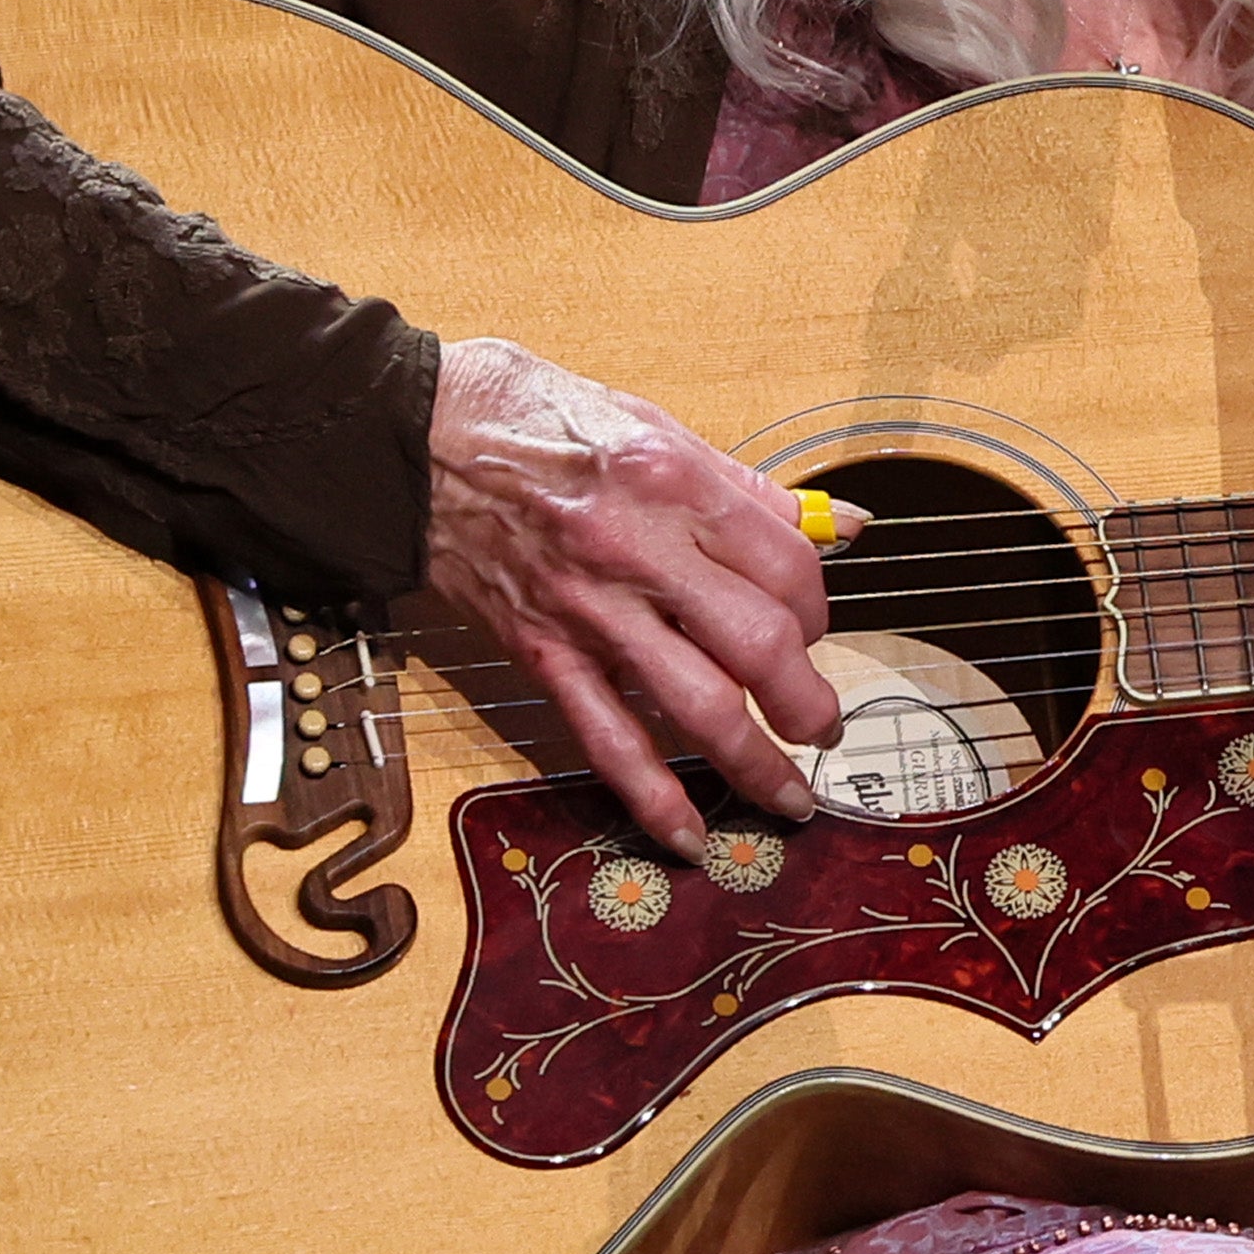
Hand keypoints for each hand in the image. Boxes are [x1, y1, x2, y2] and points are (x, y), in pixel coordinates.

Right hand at [422, 336, 840, 845]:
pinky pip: (607, 739)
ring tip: (789, 792)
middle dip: (807, 701)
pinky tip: (688, 834)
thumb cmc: (535, 420)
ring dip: (756, 763)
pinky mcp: (542, 653)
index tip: (815, 630)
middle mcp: (638, 550)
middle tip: (822, 725)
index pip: (787, 568)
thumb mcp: (653, 424)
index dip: (819, 611)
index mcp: (675, 483)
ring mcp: (589, 611)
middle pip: (759, 645)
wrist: (418, 439)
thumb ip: (747, 488)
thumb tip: (836, 524)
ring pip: (698, 706)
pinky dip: (653, 796)